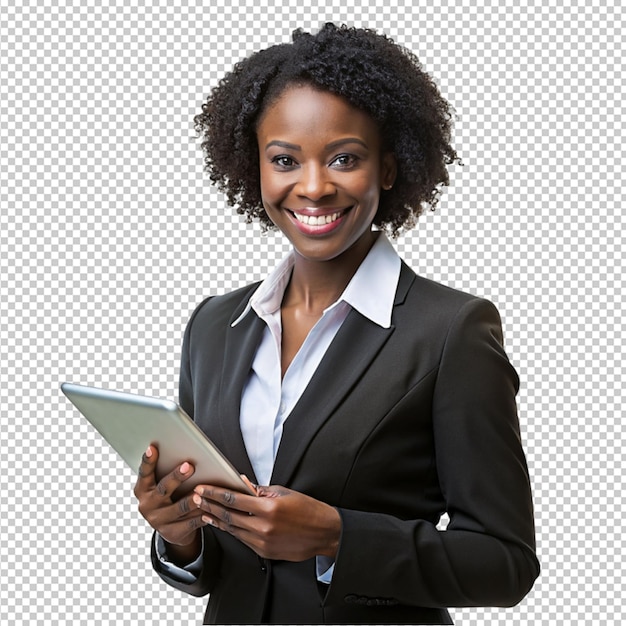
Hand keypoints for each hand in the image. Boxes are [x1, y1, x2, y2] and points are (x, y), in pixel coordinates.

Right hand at [133, 445, 206, 559]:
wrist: (170, 528)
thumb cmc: (169, 497)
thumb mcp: (161, 486)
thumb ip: (166, 472)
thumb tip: (187, 451)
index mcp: (143, 489)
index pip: (144, 473)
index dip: (148, 461)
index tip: (152, 447)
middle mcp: (148, 505)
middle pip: (163, 489)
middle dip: (176, 477)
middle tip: (188, 466)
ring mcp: (159, 520)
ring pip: (180, 508)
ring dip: (192, 499)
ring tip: (201, 492)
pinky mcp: (173, 533)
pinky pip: (191, 522)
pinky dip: (202, 514)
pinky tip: (211, 508)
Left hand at [193, 483, 340, 561]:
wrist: (324, 533)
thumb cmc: (308, 510)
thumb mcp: (285, 493)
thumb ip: (260, 489)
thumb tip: (242, 482)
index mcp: (269, 508)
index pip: (233, 499)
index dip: (215, 493)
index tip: (203, 488)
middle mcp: (263, 526)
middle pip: (228, 515)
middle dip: (209, 506)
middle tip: (195, 498)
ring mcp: (263, 541)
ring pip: (233, 529)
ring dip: (216, 519)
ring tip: (203, 511)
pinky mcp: (264, 552)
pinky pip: (242, 539)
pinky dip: (231, 530)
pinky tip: (222, 524)